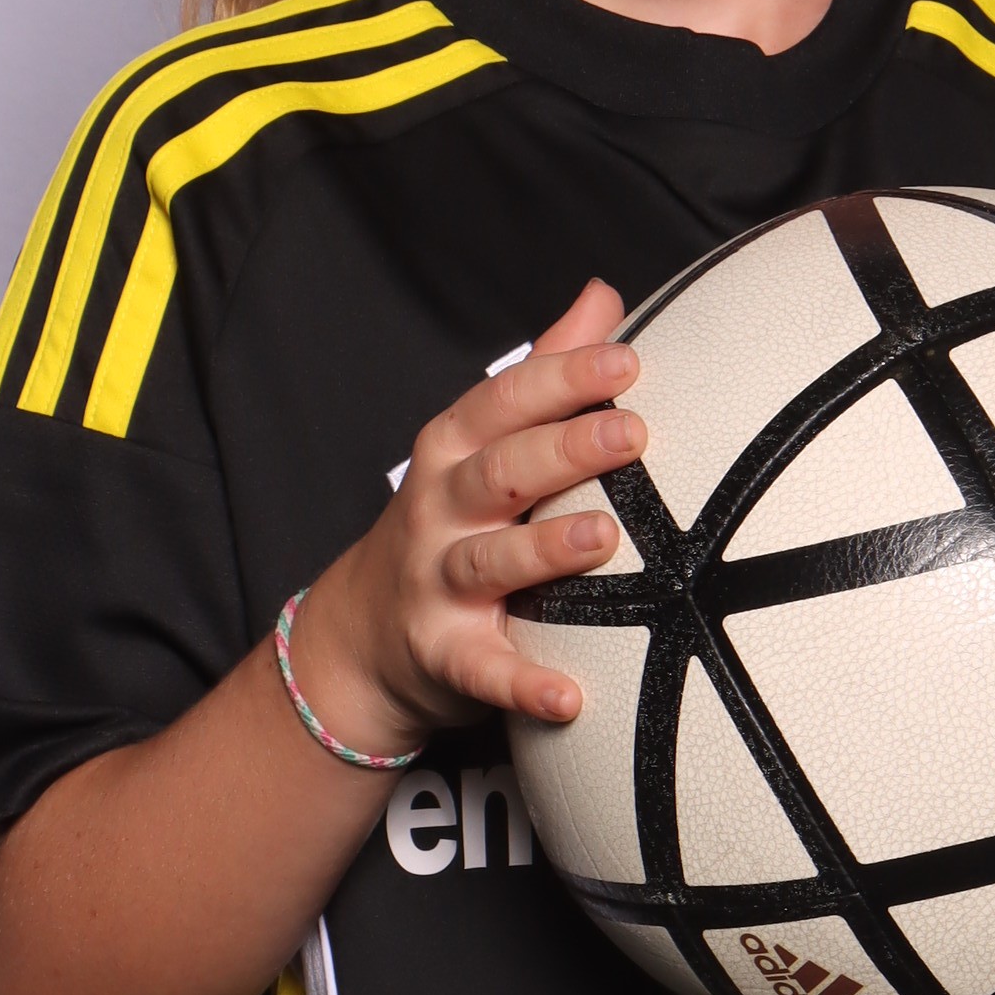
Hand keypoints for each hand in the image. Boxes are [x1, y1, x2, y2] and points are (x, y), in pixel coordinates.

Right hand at [290, 283, 645, 746]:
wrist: (363, 633)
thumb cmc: (451, 520)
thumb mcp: (484, 442)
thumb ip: (544, 372)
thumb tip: (603, 297)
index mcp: (455, 448)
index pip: (506, 399)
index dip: (562, 378)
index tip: (627, 361)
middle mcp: (439, 509)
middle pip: (500, 472)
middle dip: (562, 450)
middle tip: (631, 434)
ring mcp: (435, 582)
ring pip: (487, 561)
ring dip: (542, 551)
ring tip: (603, 536)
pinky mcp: (441, 653)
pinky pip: (483, 669)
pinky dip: (523, 683)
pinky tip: (571, 697)